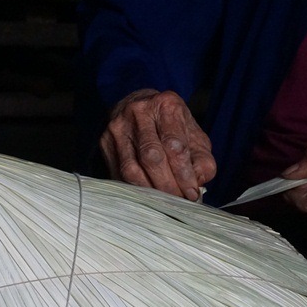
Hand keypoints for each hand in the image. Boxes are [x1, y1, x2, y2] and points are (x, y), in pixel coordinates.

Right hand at [100, 89, 216, 200]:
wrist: (140, 107)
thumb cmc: (171, 127)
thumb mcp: (193, 137)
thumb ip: (202, 160)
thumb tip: (198, 183)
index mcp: (167, 105)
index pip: (175, 146)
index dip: (184, 174)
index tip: (192, 193)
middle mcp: (139, 111)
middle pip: (152, 157)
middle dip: (167, 185)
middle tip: (177, 201)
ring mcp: (119, 126)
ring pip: (131, 168)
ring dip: (149, 191)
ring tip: (163, 202)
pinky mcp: (105, 141)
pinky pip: (118, 173)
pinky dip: (134, 189)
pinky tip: (147, 196)